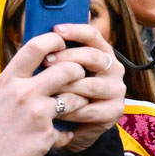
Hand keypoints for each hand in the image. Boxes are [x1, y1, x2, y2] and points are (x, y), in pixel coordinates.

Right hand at [0, 32, 95, 155]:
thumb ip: (9, 85)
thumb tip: (25, 71)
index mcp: (6, 82)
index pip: (34, 47)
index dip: (54, 40)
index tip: (63, 41)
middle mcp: (23, 93)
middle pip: (66, 69)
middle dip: (78, 71)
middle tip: (79, 77)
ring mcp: (37, 114)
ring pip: (75, 96)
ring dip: (78, 102)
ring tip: (71, 109)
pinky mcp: (47, 134)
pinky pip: (68, 127)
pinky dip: (65, 132)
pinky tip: (56, 138)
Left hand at [41, 21, 126, 152]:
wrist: (69, 126)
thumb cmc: (59, 92)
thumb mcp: (57, 70)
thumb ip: (53, 53)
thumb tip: (38, 30)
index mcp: (102, 53)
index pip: (93, 35)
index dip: (75, 31)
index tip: (56, 29)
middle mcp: (114, 68)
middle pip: (93, 57)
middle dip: (67, 58)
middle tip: (45, 62)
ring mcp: (116, 90)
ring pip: (90, 85)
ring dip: (66, 87)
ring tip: (46, 89)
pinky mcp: (114, 111)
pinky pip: (89, 109)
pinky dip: (70, 110)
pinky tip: (55, 111)